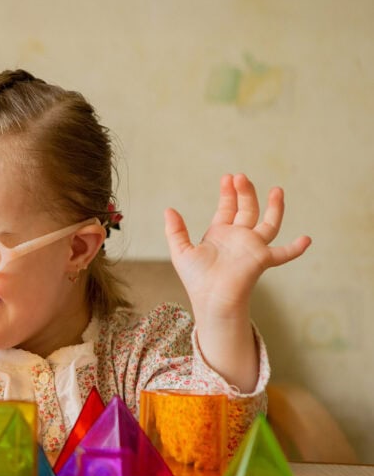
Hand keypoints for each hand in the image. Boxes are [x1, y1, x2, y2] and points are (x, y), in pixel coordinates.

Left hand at [164, 173, 310, 318]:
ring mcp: (252, 247)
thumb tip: (168, 210)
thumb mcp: (181, 251)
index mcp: (220, 234)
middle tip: (240, 176)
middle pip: (247, 210)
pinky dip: (295, 249)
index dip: (228, 193)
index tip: (228, 177)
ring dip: (274, 207)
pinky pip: (283, 254)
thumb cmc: (196, 279)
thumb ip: (175, 231)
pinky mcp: (262, 259)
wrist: (210, 299)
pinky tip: (307, 239)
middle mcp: (238, 238)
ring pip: (268, 223)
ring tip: (277, 190)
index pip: (227, 208)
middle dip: (244, 193)